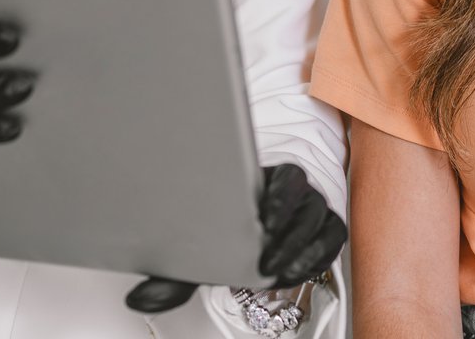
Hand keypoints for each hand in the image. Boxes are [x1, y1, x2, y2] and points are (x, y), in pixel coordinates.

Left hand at [125, 162, 346, 312]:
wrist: (249, 229)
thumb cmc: (225, 229)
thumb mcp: (199, 250)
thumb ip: (175, 274)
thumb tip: (141, 299)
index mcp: (266, 179)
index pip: (287, 176)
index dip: (280, 196)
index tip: (265, 217)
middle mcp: (294, 191)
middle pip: (306, 204)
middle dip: (288, 237)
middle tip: (267, 261)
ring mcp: (311, 209)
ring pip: (321, 222)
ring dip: (302, 250)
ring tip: (278, 272)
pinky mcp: (326, 229)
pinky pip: (334, 239)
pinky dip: (319, 256)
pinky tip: (298, 271)